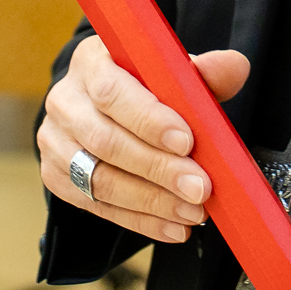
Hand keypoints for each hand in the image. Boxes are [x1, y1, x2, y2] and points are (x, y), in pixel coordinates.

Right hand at [38, 34, 248, 244]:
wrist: (98, 103)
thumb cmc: (140, 84)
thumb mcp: (166, 70)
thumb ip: (200, 72)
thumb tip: (235, 67)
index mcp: (91, 62)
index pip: (112, 91)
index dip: (149, 119)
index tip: (187, 142)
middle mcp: (66, 101)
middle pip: (106, 141)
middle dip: (159, 169)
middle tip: (200, 188)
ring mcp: (55, 142)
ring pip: (100, 180)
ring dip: (152, 201)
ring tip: (193, 212)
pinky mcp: (57, 178)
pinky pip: (98, 206)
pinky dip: (140, 221)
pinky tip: (173, 227)